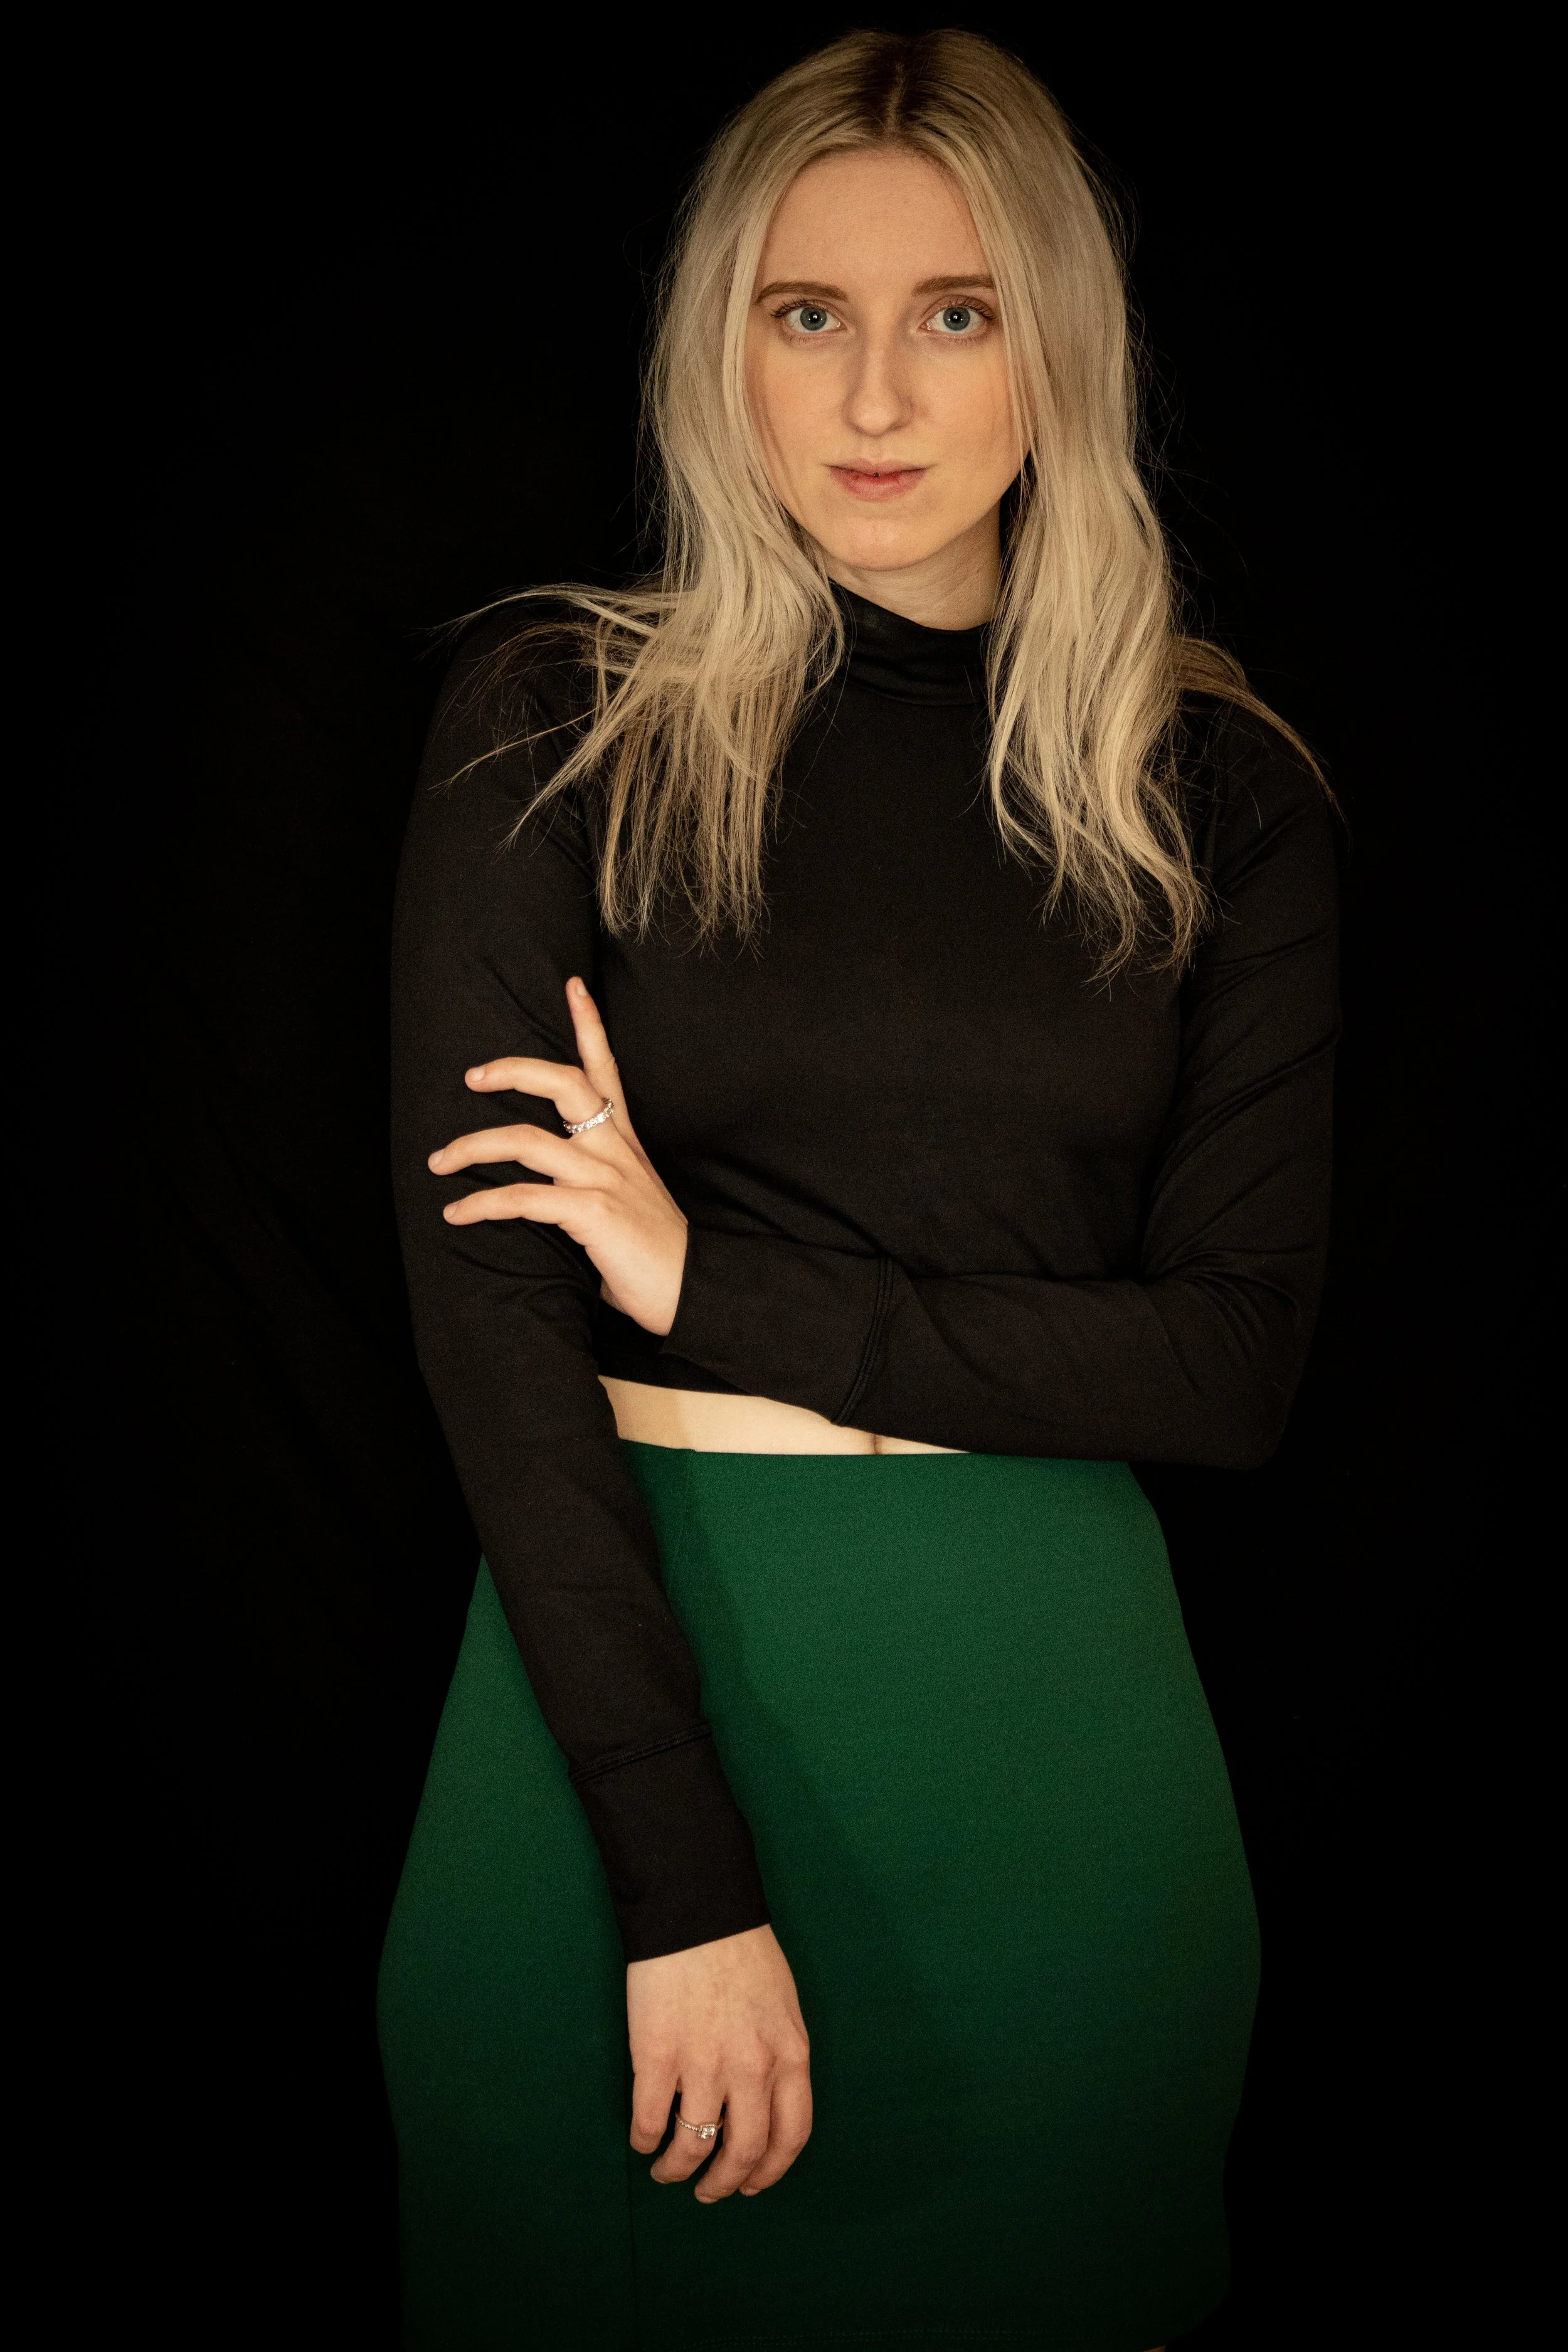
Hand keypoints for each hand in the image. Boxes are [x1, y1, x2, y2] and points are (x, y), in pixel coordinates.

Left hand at [429, 978, 687, 1335]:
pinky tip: (456, 1214)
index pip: (607, 1071)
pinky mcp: (593, 1212)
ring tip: (439, 1161)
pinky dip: (483, 1203)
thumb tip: (552, 1205)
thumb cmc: (658, 1259)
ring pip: (527, 1140)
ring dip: (473, 1147)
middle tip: (471, 1076)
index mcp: (625, 1145)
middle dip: (512, 1070)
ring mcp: (605, 1179)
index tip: (572, 985)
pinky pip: (524, 1198)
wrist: (695, 1292)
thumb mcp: (629, 1207)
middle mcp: (615, 1151)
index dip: (589, 1025)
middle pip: (563, 1083)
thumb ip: (593, 1192)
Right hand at [627, 1925, 811, 2201]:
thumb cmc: (741, 1948)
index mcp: (790, 2053)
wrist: (696, 1905)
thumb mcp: (782, 2004)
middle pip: (743, 2152)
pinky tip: (643, 2140)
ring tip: (668, 2171)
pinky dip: (646, 2140)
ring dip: (678, 2169)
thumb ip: (778, 2053)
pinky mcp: (657, 2056)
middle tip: (708, 2191)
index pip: (791, 2136)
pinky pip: (650, 2120)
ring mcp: (703, 2064)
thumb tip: (762, 2101)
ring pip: (693, 2146)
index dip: (770, 2171)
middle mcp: (752, 2068)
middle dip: (724, 2183)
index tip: (752, 2184)